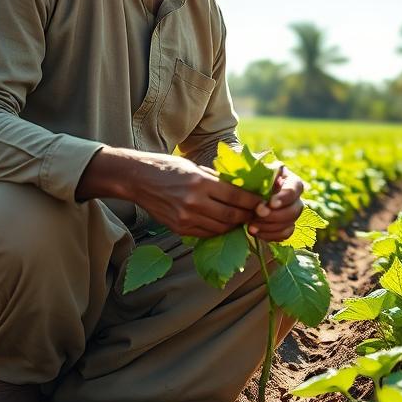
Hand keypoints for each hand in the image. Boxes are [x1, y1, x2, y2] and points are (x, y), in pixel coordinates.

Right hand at [129, 154, 263, 237]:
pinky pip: (206, 233)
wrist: (138, 179)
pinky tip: (224, 225)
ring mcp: (186, 218)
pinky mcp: (179, 229)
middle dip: (248, 216)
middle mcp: (194, 202)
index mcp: (200, 183)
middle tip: (258, 215)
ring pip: (220, 228)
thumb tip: (241, 189)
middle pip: (231, 216)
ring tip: (243, 220)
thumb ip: (216, 180)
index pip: (235, 196)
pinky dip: (218, 230)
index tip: (264, 203)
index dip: (253, 202)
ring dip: (234, 226)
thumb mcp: (195, 167)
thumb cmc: (168, 168)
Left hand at [248, 165, 305, 243]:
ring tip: (251, 226)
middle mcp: (294, 197)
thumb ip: (259, 174)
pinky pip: (284, 235)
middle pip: (296, 209)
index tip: (271, 203)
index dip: (285, 197)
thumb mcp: (253, 172)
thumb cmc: (247, 178)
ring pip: (290, 223)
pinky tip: (256, 232)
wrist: (240, 193)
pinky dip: (270, 235)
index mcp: (289, 179)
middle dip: (276, 215)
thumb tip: (261, 178)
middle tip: (257, 214)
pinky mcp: (285, 226)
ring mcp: (291, 212)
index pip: (295, 188)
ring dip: (271, 227)